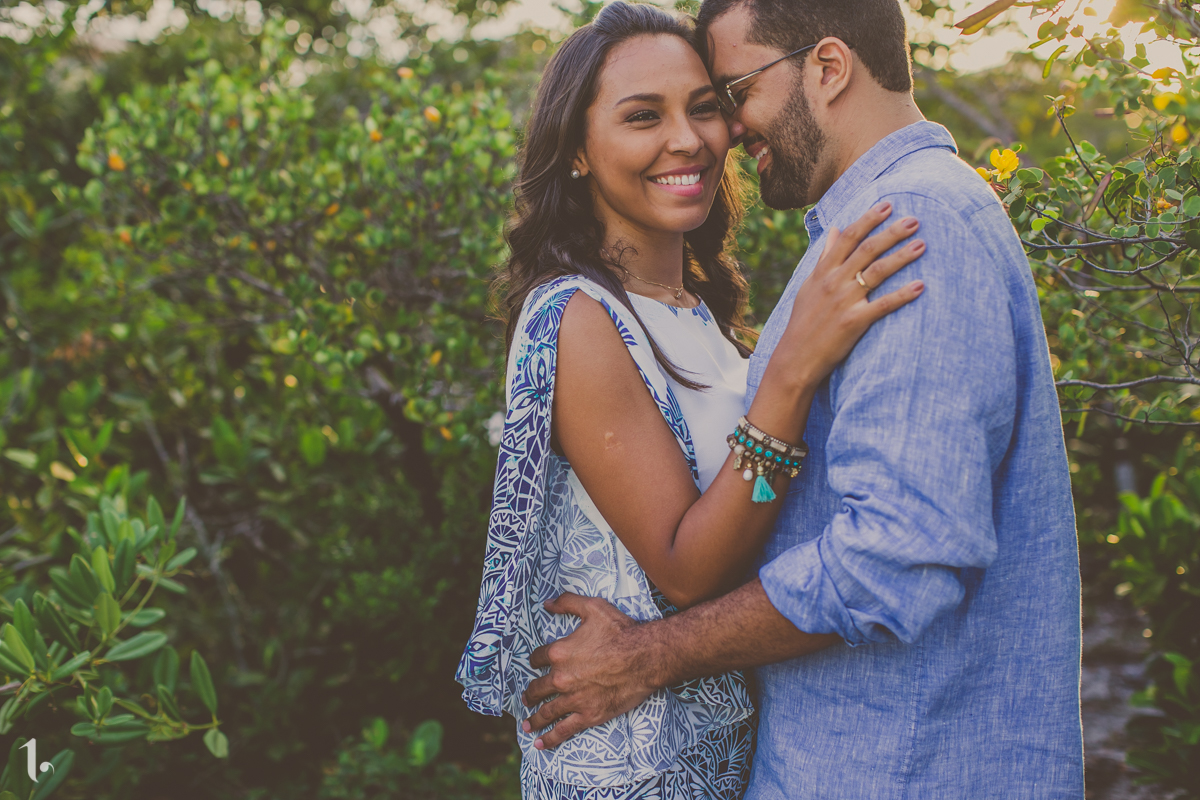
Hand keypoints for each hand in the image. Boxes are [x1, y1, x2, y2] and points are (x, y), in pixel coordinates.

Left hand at [521, 593, 657, 749]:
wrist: (645, 657)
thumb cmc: (621, 631)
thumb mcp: (593, 608)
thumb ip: (567, 602)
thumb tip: (547, 602)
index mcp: (559, 653)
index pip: (537, 658)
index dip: (535, 661)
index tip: (535, 664)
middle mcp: (561, 678)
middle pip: (537, 688)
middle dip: (531, 693)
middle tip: (527, 698)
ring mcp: (574, 699)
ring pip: (547, 711)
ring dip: (535, 718)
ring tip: (527, 724)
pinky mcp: (588, 715)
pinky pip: (564, 730)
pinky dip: (551, 738)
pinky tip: (541, 744)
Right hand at [776, 201, 925, 387]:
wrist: (795, 358)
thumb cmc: (804, 322)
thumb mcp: (809, 285)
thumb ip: (825, 257)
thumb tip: (835, 229)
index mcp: (824, 272)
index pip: (848, 237)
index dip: (869, 219)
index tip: (888, 205)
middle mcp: (834, 282)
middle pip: (867, 249)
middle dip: (891, 232)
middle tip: (914, 220)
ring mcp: (844, 301)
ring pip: (878, 272)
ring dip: (902, 256)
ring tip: (922, 244)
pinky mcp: (854, 322)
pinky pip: (883, 304)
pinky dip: (903, 295)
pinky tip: (921, 286)